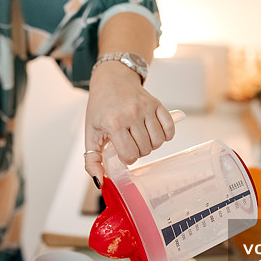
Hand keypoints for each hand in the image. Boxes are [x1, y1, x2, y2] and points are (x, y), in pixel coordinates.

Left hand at [84, 62, 174, 184]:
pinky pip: (169, 129)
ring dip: (151, 145)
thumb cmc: (101, 107)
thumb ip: (92, 159)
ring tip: (140, 137)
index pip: (130, 155)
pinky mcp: (157, 104)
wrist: (111, 80)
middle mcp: (131, 114)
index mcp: (113, 122)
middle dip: (138, 151)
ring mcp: (146, 108)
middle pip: (145, 150)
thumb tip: (100, 181)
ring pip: (158, 142)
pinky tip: (154, 132)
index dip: (127, 158)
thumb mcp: (90, 133)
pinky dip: (165, 135)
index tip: (122, 151)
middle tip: (130, 142)